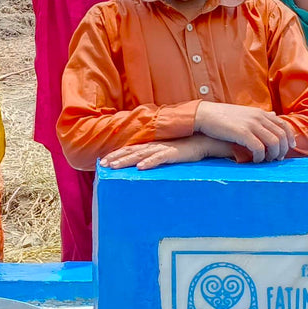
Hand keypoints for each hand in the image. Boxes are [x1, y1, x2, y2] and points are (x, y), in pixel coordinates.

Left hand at [100, 134, 229, 170]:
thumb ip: (154, 156)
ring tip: (115, 167)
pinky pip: (159, 157)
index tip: (103, 162)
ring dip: (127, 160)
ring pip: (140, 154)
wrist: (204, 141)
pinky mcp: (173, 152)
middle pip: (131, 151)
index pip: (129, 149)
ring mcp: (162, 148)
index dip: (116, 155)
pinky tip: (140, 167)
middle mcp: (153, 145)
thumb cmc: (185, 148)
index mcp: (151, 145)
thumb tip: (142, 165)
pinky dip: (149, 162)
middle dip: (116, 158)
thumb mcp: (166, 152)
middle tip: (102, 165)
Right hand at [194, 102, 295, 162]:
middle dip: (282, 149)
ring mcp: (251, 124)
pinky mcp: (242, 133)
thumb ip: (259, 116)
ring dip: (273, 154)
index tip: (289, 148)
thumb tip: (273, 116)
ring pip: (274, 142)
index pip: (283, 125)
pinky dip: (260, 156)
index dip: (289, 138)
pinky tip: (256, 160)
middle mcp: (259, 117)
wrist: (204, 115)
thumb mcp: (244, 113)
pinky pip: (259, 148)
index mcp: (260, 112)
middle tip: (277, 158)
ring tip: (267, 160)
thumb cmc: (222, 116)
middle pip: (281, 135)